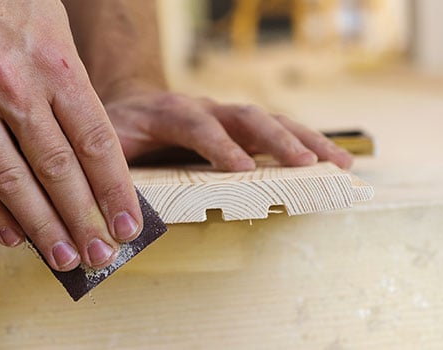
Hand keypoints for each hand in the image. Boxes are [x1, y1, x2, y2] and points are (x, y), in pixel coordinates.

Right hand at [0, 1, 141, 269]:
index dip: (114, 190)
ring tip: (64, 258)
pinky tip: (12, 236)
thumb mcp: (52, 29)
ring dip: (41, 228)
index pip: (95, 142)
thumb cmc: (0, 2)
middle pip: (58, 170)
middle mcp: (15, 88)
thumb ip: (72, 87)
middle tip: (100, 257)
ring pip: (12, 181)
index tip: (128, 225)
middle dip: (83, 220)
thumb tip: (96, 152)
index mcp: (55, 66)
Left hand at [103, 87, 353, 169]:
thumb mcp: (103, 150)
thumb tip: (122, 223)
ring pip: (270, 120)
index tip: (243, 169)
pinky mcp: (240, 128)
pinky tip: (333, 160)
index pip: (197, 126)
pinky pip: (276, 130)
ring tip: (339, 162)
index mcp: (168, 113)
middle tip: (306, 163)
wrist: (129, 103)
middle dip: (278, 139)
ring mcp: (226, 116)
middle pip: (246, 116)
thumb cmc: (118, 131)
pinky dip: (306, 143)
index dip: (220, 146)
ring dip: (306, 140)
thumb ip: (112, 179)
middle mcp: (204, 108)